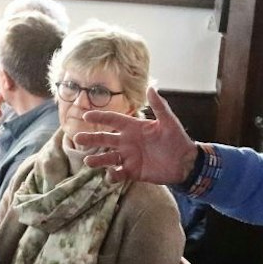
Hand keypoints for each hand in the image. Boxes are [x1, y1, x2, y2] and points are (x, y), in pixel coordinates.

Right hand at [78, 86, 197, 185]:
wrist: (185, 163)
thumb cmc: (178, 140)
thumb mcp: (169, 122)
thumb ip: (159, 106)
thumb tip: (151, 88)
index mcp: (134, 128)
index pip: (113, 120)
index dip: (100, 117)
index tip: (86, 115)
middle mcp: (128, 142)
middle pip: (105, 139)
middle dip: (91, 138)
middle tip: (77, 138)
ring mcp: (129, 157)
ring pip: (108, 157)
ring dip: (97, 159)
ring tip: (88, 161)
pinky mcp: (133, 172)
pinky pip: (118, 174)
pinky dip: (112, 176)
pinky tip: (111, 175)